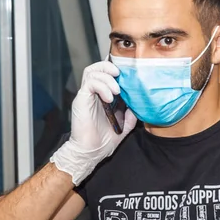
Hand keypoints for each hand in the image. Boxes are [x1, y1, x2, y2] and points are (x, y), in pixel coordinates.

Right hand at [49, 61, 136, 184]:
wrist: (90, 153)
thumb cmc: (102, 142)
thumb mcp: (123, 126)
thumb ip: (130, 115)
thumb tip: (138, 106)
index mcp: (100, 97)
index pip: (104, 73)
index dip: (113, 67)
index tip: (126, 70)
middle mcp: (91, 94)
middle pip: (96, 67)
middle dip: (109, 66)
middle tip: (121, 76)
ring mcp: (85, 96)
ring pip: (91, 71)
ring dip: (107, 76)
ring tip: (117, 90)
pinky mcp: (81, 100)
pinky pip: (89, 84)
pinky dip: (102, 86)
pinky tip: (109, 97)